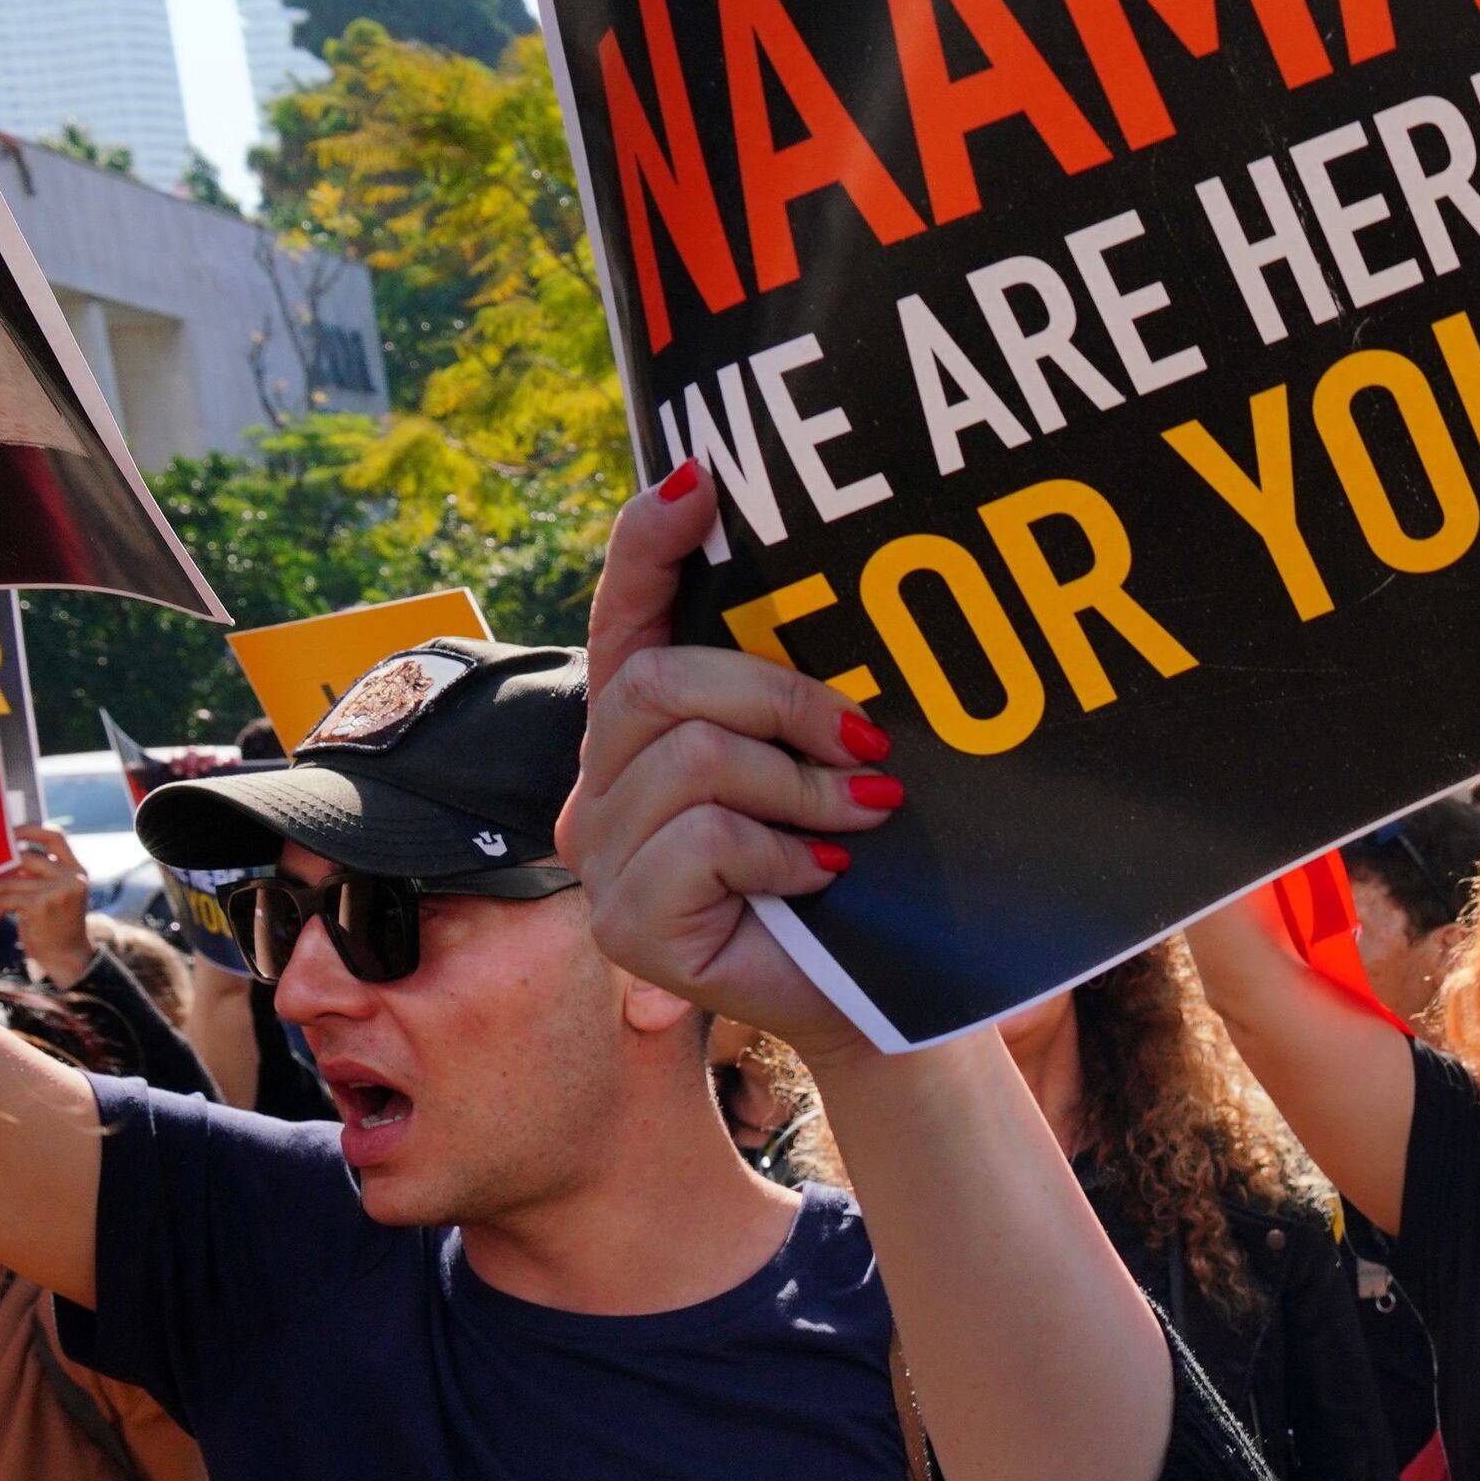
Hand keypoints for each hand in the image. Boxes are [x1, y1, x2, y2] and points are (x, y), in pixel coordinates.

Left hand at [0, 823, 90, 981]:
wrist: (68, 958)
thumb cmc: (55, 926)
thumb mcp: (55, 895)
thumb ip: (41, 875)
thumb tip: (6, 857)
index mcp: (76, 870)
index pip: (55, 836)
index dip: (29, 829)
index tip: (7, 831)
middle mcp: (71, 877)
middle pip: (26, 856)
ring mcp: (58, 891)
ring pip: (11, 880)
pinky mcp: (42, 906)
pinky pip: (7, 899)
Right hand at [565, 466, 907, 1058]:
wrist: (878, 997)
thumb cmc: (853, 868)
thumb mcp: (823, 755)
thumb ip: (792, 689)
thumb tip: (823, 577)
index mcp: (643, 731)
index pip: (625, 617)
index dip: (648, 546)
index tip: (699, 483)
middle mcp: (601, 786)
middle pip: (658, 682)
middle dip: (778, 697)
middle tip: (868, 740)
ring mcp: (601, 857)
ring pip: (690, 759)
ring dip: (797, 784)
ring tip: (860, 816)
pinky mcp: (627, 923)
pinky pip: (705, 840)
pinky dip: (782, 853)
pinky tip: (819, 880)